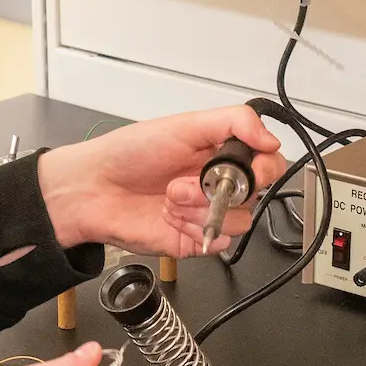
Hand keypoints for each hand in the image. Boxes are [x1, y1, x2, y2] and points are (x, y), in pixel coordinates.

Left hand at [37, 106, 286, 256]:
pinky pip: (217, 242)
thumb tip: (271, 139)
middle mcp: (219, 185)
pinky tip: (169, 217)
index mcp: (221, 154)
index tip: (246, 168)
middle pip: (258, 195)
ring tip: (171, 198)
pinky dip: (192, 229)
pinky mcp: (195, 239)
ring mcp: (208, 214)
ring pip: (239, 221)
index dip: (264, 168)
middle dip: (225, 189)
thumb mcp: (183, 125)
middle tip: (193, 182)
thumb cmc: (130, 153)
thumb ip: (233, 122)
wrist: (94, 190)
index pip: (267, 163)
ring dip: (202, 209)